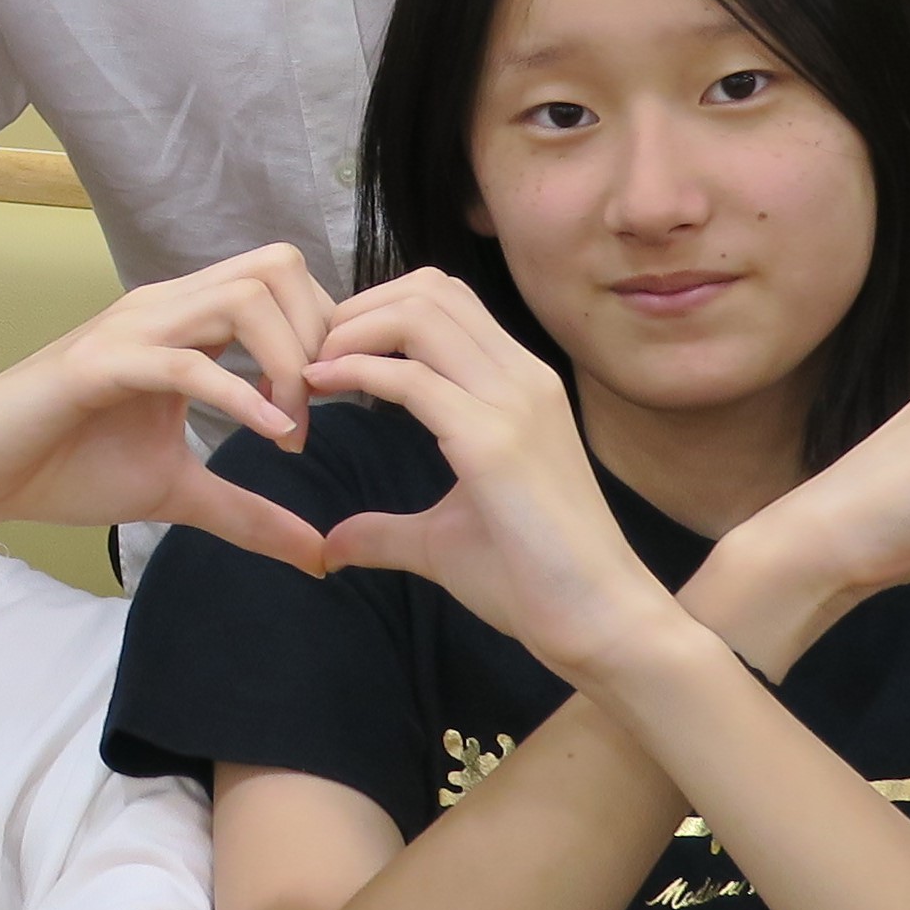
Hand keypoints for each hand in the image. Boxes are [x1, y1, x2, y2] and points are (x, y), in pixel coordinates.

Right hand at [0, 243, 337, 573]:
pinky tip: (269, 438)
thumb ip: (249, 513)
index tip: (335, 406)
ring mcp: (130, 330)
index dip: (325, 333)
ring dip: (285, 361)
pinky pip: (184, 361)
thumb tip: (320, 555)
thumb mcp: (178, 493)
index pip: (284, 279)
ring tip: (292, 430)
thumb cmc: (66, 467)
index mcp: (184, 321)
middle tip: (322, 410)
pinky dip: (239, 395)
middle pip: (277, 267)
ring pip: (241, 297)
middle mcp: (163, 307)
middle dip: (319, 334)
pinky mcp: (97, 366)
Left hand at [295, 271, 671, 683]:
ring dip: (352, 331)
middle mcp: (522, 378)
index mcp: (520, 386)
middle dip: (357, 309)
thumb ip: (387, 531)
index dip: (378, 311)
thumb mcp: (443, 542)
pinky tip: (320, 389)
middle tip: (310, 354)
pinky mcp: (493, 441)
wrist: (598, 620)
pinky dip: (354, 371)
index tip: (331, 355)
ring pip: (420, 313)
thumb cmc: (534, 580)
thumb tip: (334, 544)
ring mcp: (512, 403)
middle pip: (428, 290)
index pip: (446, 301)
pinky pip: (411, 378)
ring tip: (312, 369)